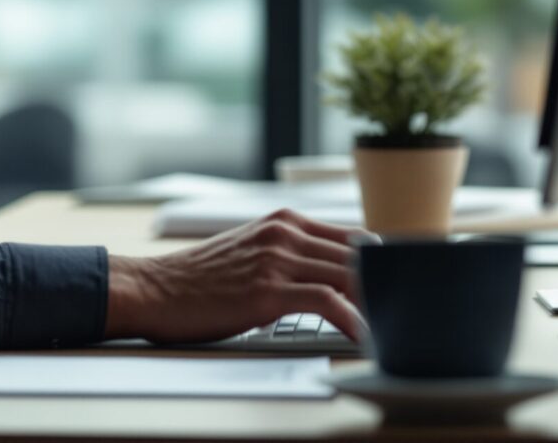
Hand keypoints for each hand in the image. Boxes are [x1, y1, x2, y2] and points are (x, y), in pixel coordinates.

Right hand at [104, 209, 372, 342]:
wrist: (153, 289)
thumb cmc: (197, 279)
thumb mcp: (248, 252)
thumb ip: (287, 255)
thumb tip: (330, 279)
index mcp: (282, 221)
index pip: (353, 237)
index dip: (380, 265)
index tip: (398, 286)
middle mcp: (283, 233)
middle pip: (357, 256)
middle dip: (384, 285)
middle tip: (404, 310)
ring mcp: (276, 260)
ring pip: (348, 276)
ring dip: (374, 303)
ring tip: (391, 324)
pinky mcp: (267, 290)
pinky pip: (327, 301)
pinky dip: (352, 319)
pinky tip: (362, 335)